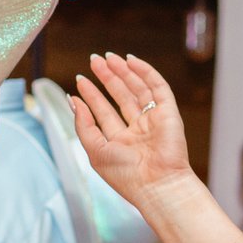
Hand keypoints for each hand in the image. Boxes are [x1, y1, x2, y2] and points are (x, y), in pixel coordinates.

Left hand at [74, 54, 194, 214]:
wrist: (156, 185)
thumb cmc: (126, 175)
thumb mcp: (95, 150)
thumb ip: (83, 125)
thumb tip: (73, 101)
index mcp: (120, 141)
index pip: (104, 112)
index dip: (92, 95)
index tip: (81, 80)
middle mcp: (137, 130)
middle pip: (120, 96)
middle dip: (107, 78)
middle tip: (94, 60)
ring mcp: (153, 120)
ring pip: (137, 89)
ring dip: (123, 72)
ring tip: (108, 57)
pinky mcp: (169, 112)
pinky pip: (157, 87)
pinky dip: (145, 72)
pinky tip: (130, 61)